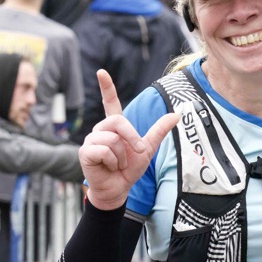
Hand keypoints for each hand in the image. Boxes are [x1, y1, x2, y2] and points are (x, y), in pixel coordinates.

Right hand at [79, 70, 177, 209]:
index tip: (101, 72)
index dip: (107, 87)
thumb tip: (176, 114)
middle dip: (132, 138)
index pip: (110, 102)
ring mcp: (91, 140)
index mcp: (114, 127)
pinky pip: (104, 150)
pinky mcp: (85, 152)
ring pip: (113, 139)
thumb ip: (158, 131)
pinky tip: (108, 168)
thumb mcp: (147, 149)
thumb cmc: (129, 170)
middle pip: (118, 122)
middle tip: (136, 153)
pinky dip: (112, 162)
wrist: (118, 190)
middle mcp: (101, 130)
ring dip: (122, 157)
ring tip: (117, 164)